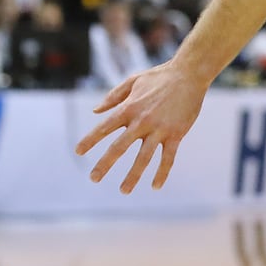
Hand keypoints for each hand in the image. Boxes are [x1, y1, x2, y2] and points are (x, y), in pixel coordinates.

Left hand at [74, 60, 209, 192]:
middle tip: (93, 178)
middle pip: (119, 147)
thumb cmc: (158, 77)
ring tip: (123, 190)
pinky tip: (155, 186)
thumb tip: (95, 111)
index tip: (78, 152)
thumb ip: (113, 97)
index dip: (90, 140)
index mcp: (128, 108)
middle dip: (105, 164)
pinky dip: (162, 173)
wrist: (188, 74)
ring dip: (133, 175)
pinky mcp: (176, 134)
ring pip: (144, 158)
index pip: (104, 127)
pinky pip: (168, 158)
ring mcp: (159, 129)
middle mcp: (141, 121)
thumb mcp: (132, 82)